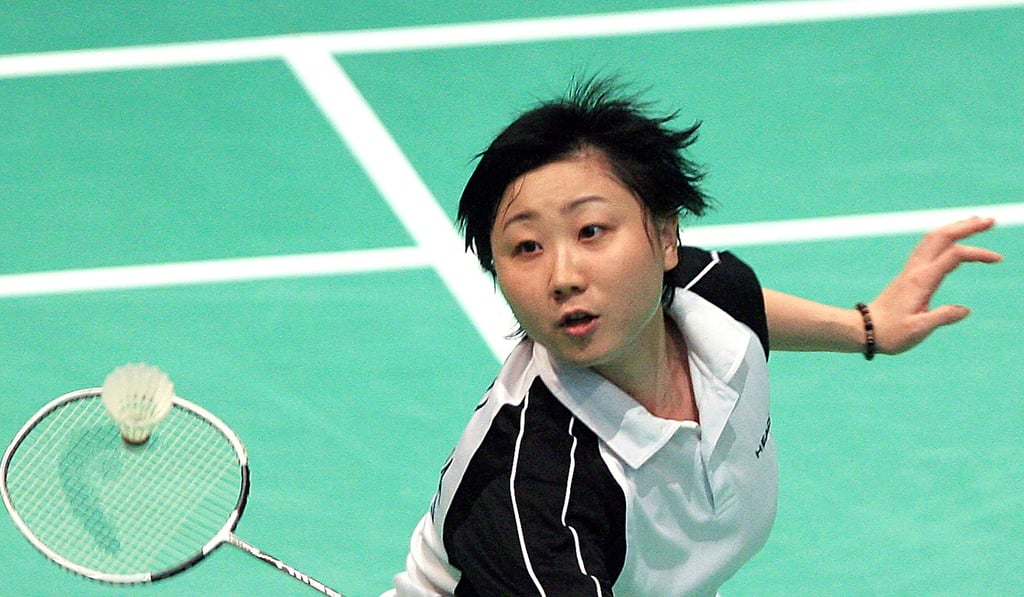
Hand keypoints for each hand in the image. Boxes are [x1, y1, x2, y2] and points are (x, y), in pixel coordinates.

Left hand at [869, 216, 1001, 354]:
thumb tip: (965, 310)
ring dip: (954, 227)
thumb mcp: (918, 330)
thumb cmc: (890, 333)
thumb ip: (941, 317)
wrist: (864, 330)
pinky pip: (927, 247)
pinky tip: (951, 238)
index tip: (998, 258)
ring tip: (976, 222)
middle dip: (966, 226)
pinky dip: (943, 237)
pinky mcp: (908, 274)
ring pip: (932, 239)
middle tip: (990, 220)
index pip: (953, 256)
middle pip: (941, 237)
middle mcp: (915, 271)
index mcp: (921, 281)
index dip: (977, 253)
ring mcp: (910, 271)